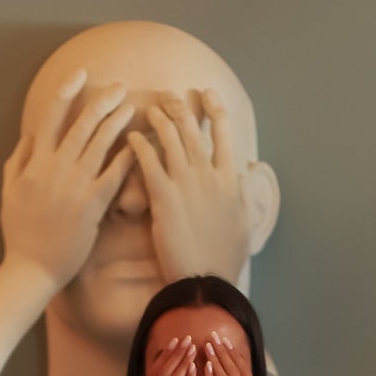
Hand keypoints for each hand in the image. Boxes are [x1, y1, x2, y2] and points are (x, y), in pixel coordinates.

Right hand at [0, 70, 135, 289]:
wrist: (30, 269)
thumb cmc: (19, 234)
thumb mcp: (8, 192)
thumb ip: (18, 160)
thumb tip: (29, 136)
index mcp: (35, 162)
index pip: (52, 116)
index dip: (67, 91)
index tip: (81, 74)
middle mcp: (56, 168)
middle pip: (82, 123)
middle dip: (102, 100)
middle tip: (119, 87)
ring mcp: (75, 186)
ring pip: (100, 143)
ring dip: (118, 121)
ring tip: (132, 107)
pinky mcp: (92, 206)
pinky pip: (113, 175)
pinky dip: (126, 158)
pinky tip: (139, 145)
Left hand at [126, 89, 249, 283]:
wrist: (205, 280)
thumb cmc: (225, 258)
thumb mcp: (243, 222)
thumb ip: (243, 193)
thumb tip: (244, 173)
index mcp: (229, 178)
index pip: (223, 131)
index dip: (213, 108)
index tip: (206, 94)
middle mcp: (208, 174)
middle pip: (192, 128)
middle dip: (179, 106)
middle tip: (168, 95)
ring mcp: (185, 183)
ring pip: (170, 138)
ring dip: (159, 118)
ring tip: (149, 108)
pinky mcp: (163, 198)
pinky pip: (149, 162)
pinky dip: (140, 145)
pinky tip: (132, 136)